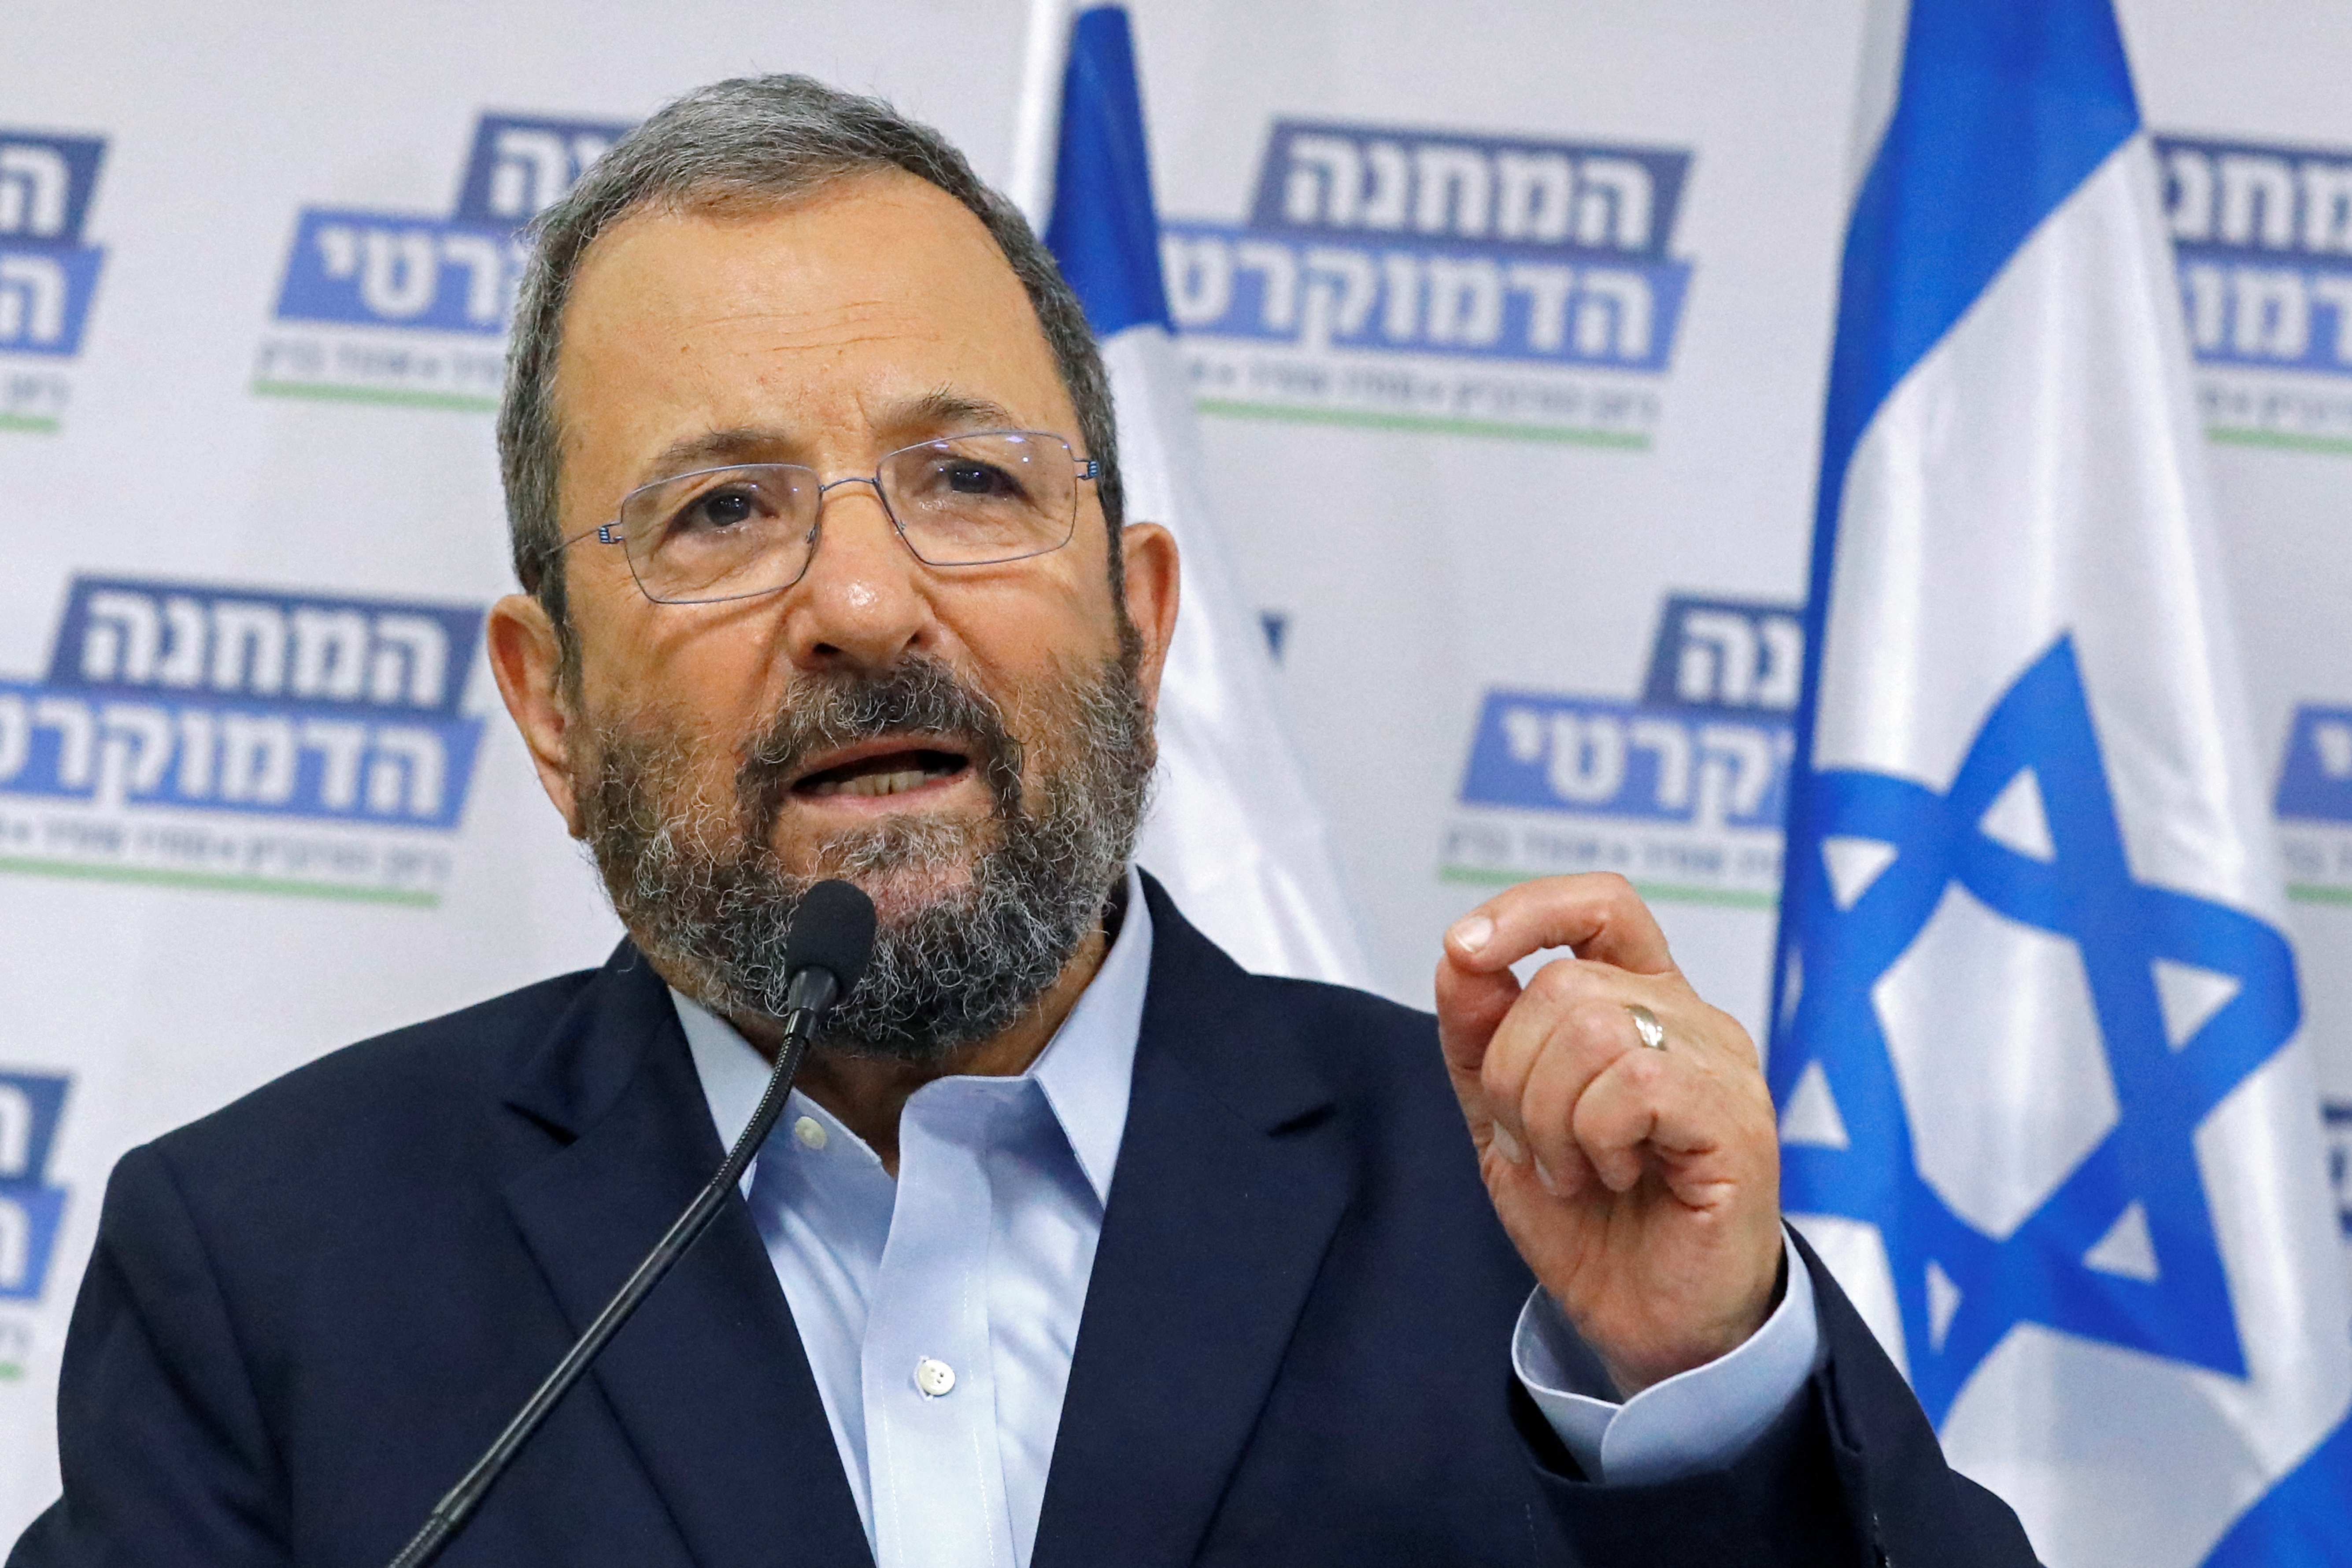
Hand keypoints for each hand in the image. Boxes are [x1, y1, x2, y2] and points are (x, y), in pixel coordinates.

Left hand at [1435, 874, 1783, 1395]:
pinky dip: (1594, 1139)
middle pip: (1565, 981)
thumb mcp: (1504, 1115)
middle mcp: (1691, 1020)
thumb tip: (1459, 955)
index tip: (1464, 952)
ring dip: (1548, 1115)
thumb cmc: (1592, 1219)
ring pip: (1593, 1026)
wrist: (1645, 1324)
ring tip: (1573, 1169)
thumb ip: (1479, 1034)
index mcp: (1643, 1003)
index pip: (1600, 905)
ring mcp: (1723, 1066)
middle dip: (1512, 1073)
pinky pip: (1634, 1083)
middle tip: (1533, 1146)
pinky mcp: (1736, 1121)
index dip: (1527, 910)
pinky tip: (1612, 1177)